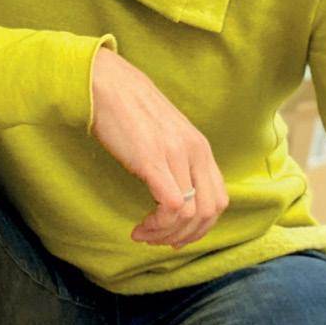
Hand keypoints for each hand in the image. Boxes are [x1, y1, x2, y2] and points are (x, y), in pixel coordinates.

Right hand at [90, 46, 228, 248]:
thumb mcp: (165, 134)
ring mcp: (176, 155)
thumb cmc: (128, 109)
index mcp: (200, 147)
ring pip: (191, 214)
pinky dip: (158, 225)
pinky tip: (139, 227)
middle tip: (160, 241)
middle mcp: (195, 151)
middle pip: (210, 211)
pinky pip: (172, 206)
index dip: (200, 226)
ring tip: (144, 234)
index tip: (175, 235)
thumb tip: (175, 190)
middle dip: (187, 236)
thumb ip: (176, 157)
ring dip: (167, 234)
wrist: (106, 83)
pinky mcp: (153, 160)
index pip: (218, 199)